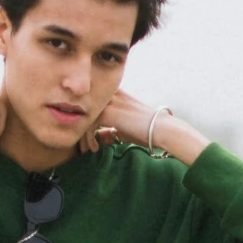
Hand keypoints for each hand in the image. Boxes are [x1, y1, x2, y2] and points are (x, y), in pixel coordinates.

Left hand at [84, 91, 206, 166]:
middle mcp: (111, 94)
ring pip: (85, 118)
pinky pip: (89, 125)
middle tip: (83, 146)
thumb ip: (110, 130)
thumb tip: (100, 137)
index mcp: (115, 94)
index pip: (93, 105)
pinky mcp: (108, 112)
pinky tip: (95, 148)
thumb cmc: (146, 129)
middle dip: (82, 129)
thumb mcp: (124, 129)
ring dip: (84, 136)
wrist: (160, 129)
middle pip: (86, 110)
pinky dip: (89, 138)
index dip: (87, 122)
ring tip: (87, 149)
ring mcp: (109, 102)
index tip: (88, 138)